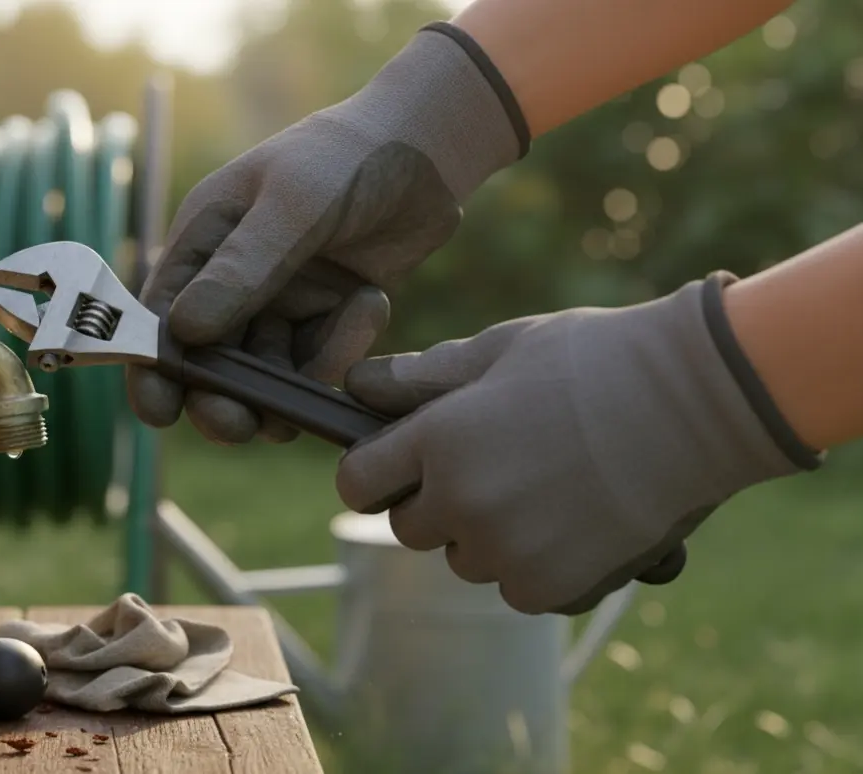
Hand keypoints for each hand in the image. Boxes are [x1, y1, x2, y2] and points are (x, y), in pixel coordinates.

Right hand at [127, 24, 527, 445]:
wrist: (429, 151)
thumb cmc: (348, 158)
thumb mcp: (294, 204)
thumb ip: (244, 267)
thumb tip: (184, 332)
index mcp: (203, 242)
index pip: (159, 316)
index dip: (153, 368)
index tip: (160, 412)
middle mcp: (232, 279)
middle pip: (208, 361)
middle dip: (220, 397)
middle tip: (240, 425)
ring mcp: (279, 303)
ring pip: (264, 373)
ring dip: (285, 386)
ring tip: (314, 379)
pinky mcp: (325, 319)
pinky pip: (319, 362)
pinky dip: (340, 349)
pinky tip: (370, 303)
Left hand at [335, 274, 819, 614]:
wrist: (698, 402)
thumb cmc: (595, 360)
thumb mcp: (500, 349)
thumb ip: (422, 378)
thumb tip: (358, 386)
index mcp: (437, 441)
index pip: (357, 483)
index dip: (374, 471)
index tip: (399, 463)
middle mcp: (461, 504)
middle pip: (409, 527)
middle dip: (436, 502)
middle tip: (495, 463)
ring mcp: (505, 552)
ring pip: (465, 559)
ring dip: (488, 534)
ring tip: (547, 484)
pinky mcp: (552, 588)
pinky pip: (516, 588)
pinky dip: (536, 564)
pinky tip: (575, 518)